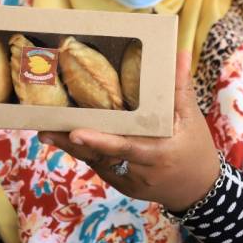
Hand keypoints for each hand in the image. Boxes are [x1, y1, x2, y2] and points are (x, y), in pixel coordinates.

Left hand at [39, 51, 220, 211]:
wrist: (198, 190)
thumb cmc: (195, 148)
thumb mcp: (191, 118)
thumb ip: (180, 88)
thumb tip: (181, 53)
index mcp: (157, 153)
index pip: (125, 148)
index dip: (100, 142)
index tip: (76, 133)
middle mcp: (139, 171)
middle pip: (100, 156)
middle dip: (71, 144)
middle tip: (44, 130)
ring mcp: (128, 182)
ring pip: (96, 162)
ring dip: (71, 148)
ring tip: (47, 132)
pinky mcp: (121, 185)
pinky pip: (101, 166)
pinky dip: (86, 152)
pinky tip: (65, 139)